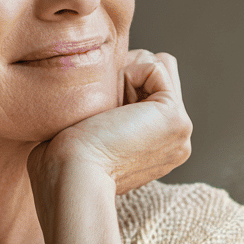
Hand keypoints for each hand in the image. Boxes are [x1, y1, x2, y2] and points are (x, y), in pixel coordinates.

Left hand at [28, 49, 192, 196]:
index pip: (150, 90)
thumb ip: (107, 115)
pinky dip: (128, 75)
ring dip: (127, 76)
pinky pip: (156, 66)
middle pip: (157, 75)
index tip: (95, 117)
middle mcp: (175, 141)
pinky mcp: (175, 118)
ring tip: (106, 111)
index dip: (119, 86)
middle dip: (126, 77)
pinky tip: (113, 108)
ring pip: (160, 65)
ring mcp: (180, 131)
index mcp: (157, 148)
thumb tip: (108, 93)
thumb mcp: (87, 135)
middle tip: (100, 112)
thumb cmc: (63, 164)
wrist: (71, 178)